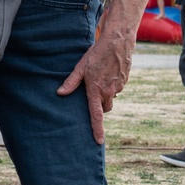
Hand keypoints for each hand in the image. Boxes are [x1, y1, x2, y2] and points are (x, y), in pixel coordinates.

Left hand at [56, 28, 133, 144]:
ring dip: (105, 95)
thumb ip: (71, 82)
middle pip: (104, 108)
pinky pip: (116, 89)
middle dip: (99, 106)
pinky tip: (107, 73)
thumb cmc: (96, 53)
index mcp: (96, 90)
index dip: (97, 130)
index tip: (98, 141)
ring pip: (110, 98)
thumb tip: (60, 93)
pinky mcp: (125, 81)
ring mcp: (118, 87)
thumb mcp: (80, 67)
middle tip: (91, 94)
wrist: (118, 42)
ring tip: (99, 78)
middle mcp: (109, 92)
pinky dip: (111, 86)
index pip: (96, 116)